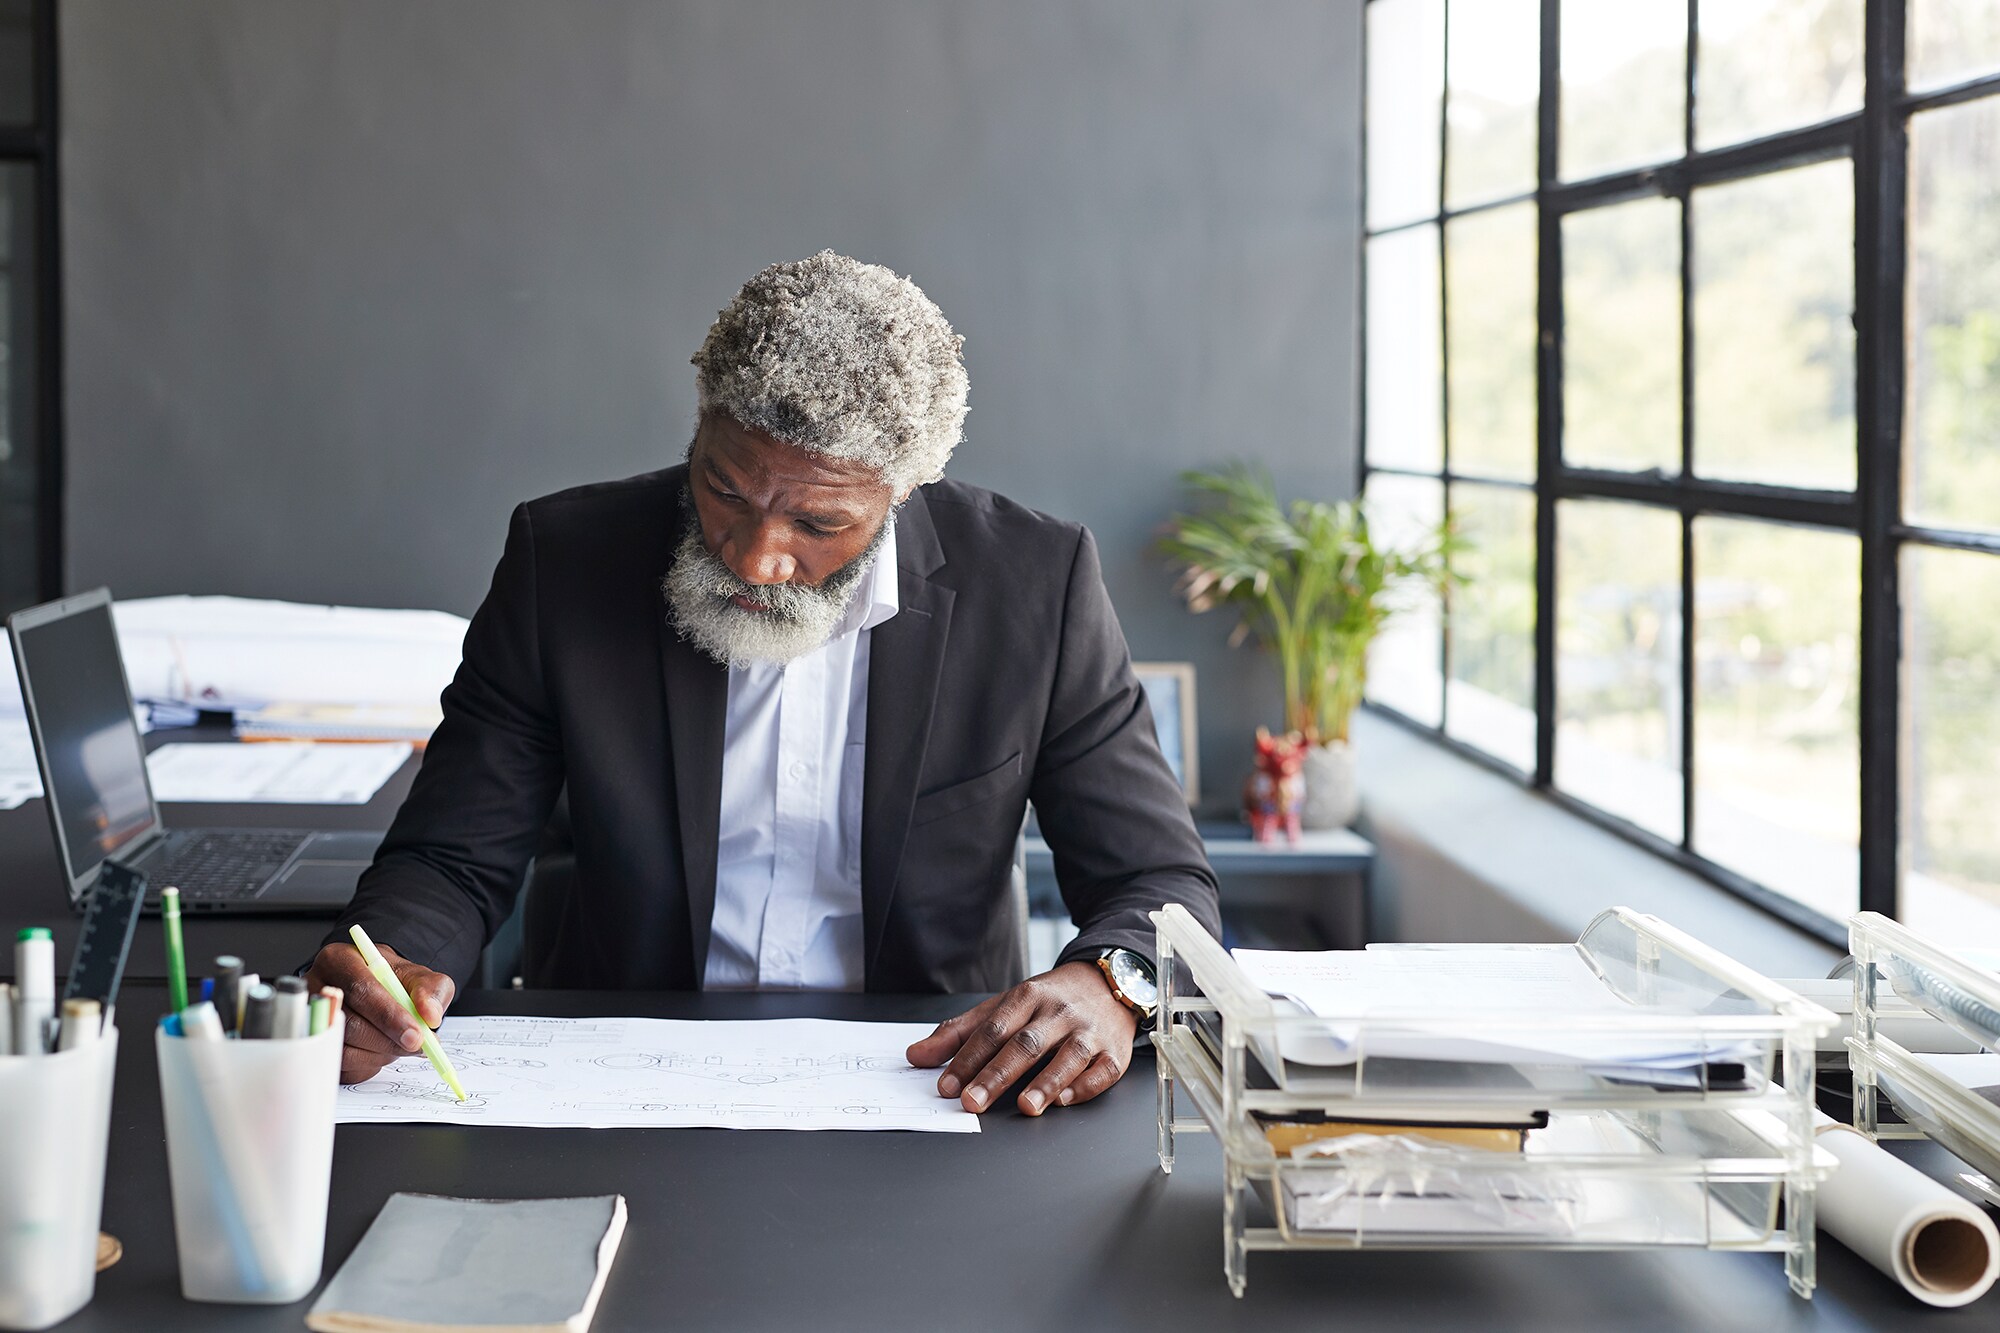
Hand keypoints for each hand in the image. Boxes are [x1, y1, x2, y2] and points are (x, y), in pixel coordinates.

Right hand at [304, 941, 456, 1084]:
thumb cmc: (392, 981)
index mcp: (339, 960)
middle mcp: (317, 989)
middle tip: (415, 1045)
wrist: (378, 992)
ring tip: (399, 1043)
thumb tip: (430, 1015)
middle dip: (388, 1040)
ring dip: (380, 1053)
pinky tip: (381, 1050)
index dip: (389, 1015)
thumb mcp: (417, 976)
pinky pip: (341, 1066)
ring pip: (345, 1049)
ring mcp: (310, 1020)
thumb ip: (431, 990)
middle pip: (350, 1023)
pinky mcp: (314, 1047)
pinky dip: (368, 1064)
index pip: (361, 989)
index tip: (416, 1034)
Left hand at [906, 960, 1137, 1115]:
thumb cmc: (1048, 1001)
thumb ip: (960, 1032)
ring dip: (1047, 1082)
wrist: (1107, 981)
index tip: (947, 1085)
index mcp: (1027, 997)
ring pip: (1068, 1055)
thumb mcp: (1003, 1006)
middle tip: (973, 1101)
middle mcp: (1058, 1012)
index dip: (968, 1058)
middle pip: (1026, 1043)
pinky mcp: (1114, 1051)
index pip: (993, 1029)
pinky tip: (1065, 1100)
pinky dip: (1085, 1086)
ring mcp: (1088, 1031)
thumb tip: (917, 1056)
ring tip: (1025, 1106)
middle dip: (997, 1074)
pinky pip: (1103, 1070)